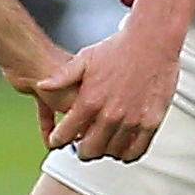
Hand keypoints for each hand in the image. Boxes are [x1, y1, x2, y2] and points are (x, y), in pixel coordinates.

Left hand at [36, 24, 182, 162]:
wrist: (152, 41)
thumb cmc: (118, 48)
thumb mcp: (84, 59)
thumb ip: (62, 76)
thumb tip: (42, 86)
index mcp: (89, 101)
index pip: (66, 134)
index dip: (59, 140)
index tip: (59, 141)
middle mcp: (109, 115)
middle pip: (89, 151)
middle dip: (81, 150)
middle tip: (82, 146)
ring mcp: (131, 120)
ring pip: (111, 153)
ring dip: (104, 151)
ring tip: (102, 143)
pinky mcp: (150, 123)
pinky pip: (136, 151)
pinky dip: (127, 154)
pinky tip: (122, 146)